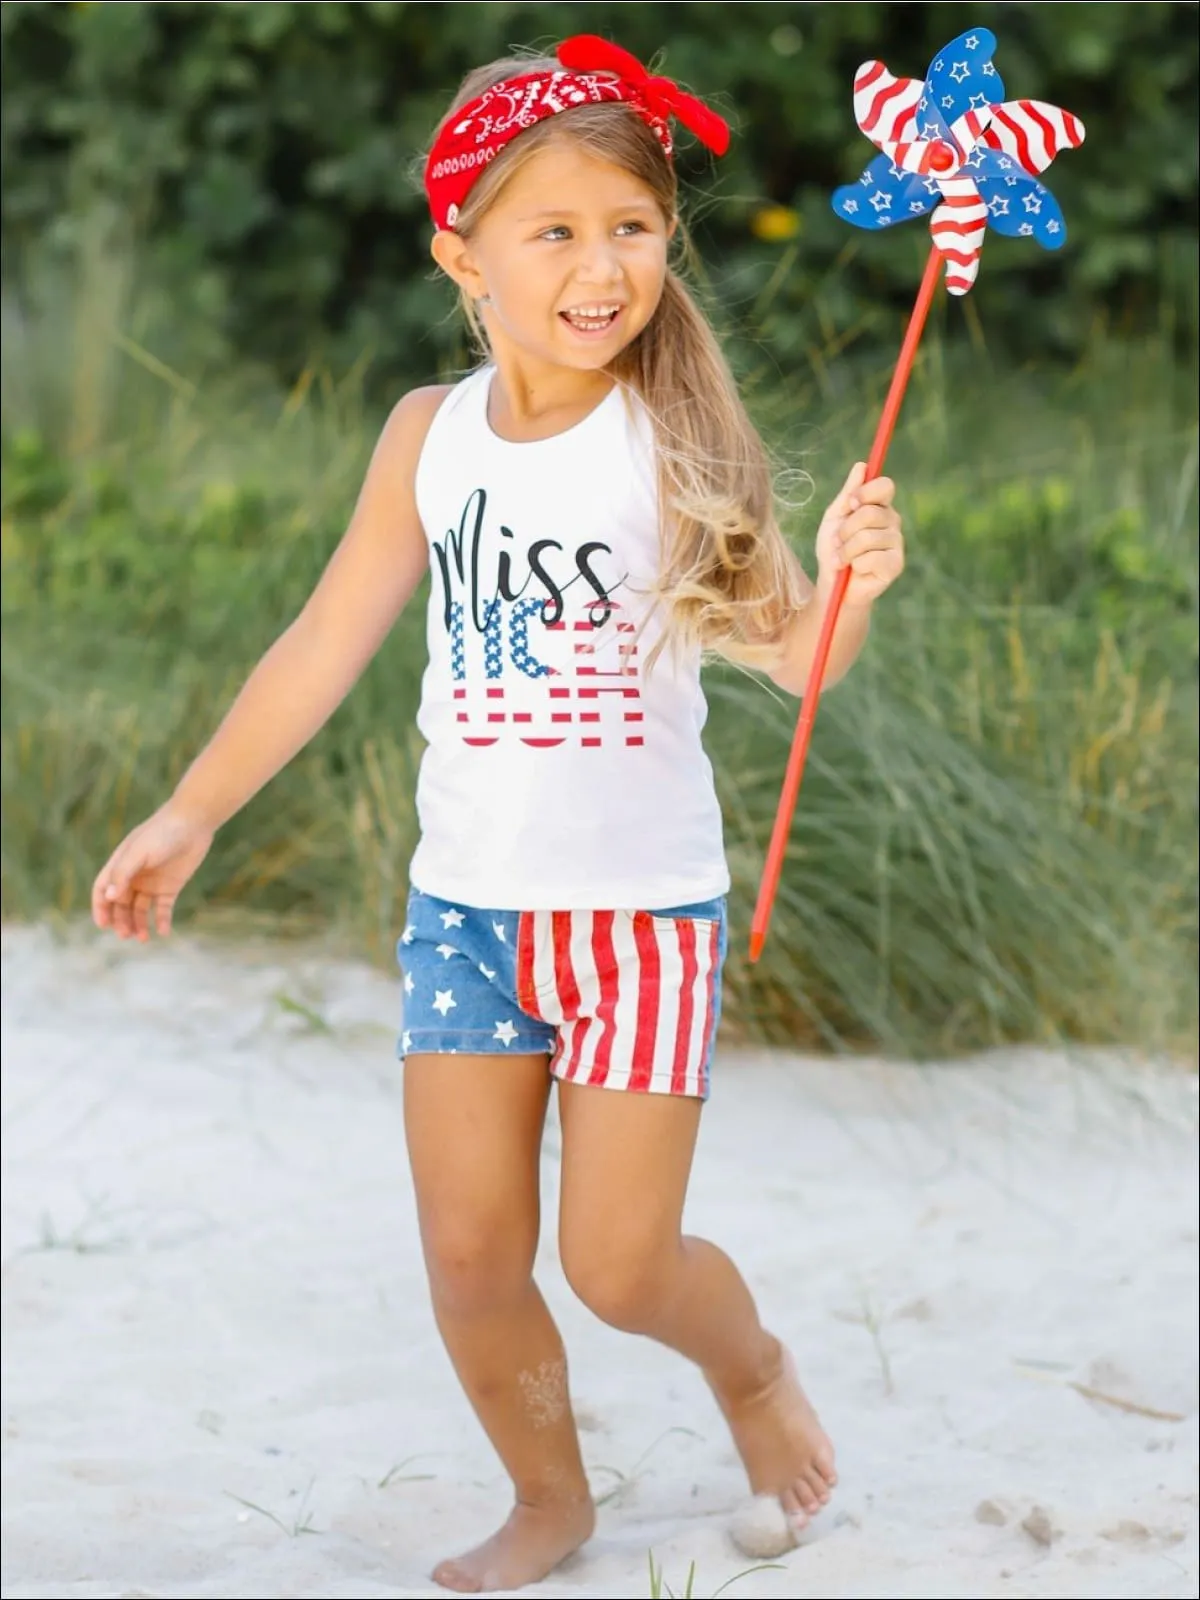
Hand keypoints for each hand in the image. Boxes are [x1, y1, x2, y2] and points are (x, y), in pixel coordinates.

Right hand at [91, 802, 213, 942]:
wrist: (193, 823)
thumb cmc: (162, 833)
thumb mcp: (139, 852)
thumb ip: (123, 873)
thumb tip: (109, 897)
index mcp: (120, 865)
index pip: (103, 890)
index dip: (101, 908)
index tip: (103, 925)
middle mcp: (134, 876)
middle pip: (121, 904)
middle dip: (121, 920)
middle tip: (126, 935)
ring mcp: (152, 882)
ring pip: (140, 909)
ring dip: (139, 924)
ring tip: (142, 938)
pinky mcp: (171, 886)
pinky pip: (163, 908)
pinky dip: (162, 920)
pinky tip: (163, 932)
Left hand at [814, 462, 904, 609]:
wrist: (833, 585)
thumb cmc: (833, 550)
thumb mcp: (834, 518)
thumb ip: (848, 494)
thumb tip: (861, 466)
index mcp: (880, 507)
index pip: (885, 486)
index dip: (866, 492)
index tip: (850, 503)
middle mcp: (893, 522)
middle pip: (870, 513)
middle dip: (846, 530)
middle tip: (839, 542)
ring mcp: (897, 543)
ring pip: (867, 537)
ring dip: (846, 551)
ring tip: (842, 560)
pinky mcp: (896, 565)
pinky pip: (872, 558)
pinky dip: (856, 565)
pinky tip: (856, 571)